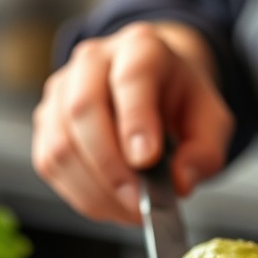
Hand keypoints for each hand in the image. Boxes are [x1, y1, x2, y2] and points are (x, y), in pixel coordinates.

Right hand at [31, 20, 233, 223]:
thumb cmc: (180, 103)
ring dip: (95, 188)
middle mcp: (94, 60)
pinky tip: (109, 203)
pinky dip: (80, 194)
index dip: (135, 120)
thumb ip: (204, 151)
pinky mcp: (45, 121)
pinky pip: (50, 164)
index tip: (147, 160)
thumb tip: (180, 182)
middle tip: (139, 201)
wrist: (155, 89)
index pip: (131, 77)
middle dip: (111, 165)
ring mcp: (62, 88)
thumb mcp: (211, 121)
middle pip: (83, 109)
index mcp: (141, 48)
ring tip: (129, 209)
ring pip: (61, 143)